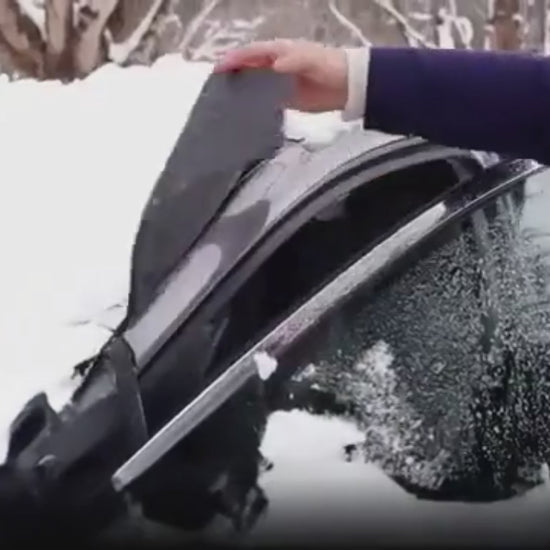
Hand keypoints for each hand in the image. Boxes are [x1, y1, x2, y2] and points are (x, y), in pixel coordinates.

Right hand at [214, 39, 348, 112]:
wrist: (348, 86)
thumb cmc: (330, 66)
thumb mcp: (312, 59)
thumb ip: (294, 60)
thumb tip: (275, 65)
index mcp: (278, 52)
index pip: (250, 53)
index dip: (233, 60)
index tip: (217, 70)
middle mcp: (274, 66)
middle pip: (247, 69)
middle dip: (230, 76)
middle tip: (212, 89)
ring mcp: (278, 83)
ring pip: (252, 85)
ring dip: (239, 92)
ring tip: (222, 104)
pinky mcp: (284, 99)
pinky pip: (264, 101)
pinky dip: (253, 106)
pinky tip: (243, 115)